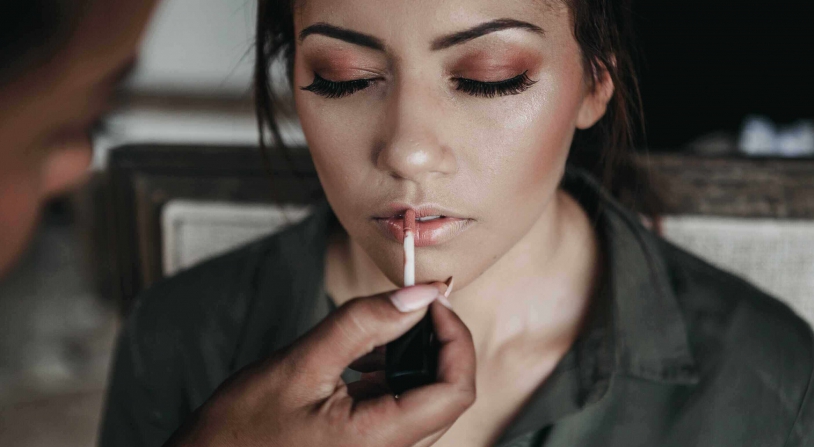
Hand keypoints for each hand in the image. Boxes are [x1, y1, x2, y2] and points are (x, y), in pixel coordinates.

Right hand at [165, 284, 475, 446]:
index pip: (455, 390)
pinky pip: (399, 410)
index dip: (455, 338)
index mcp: (380, 441)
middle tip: (409, 305)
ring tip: (378, 331)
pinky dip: (391, 377)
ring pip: (425, 400)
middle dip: (435, 342)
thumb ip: (364, 324)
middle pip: (446, 394)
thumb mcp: (302, 363)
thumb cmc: (241, 430)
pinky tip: (361, 359)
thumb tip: (419, 295)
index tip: (433, 301)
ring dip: (412, 358)